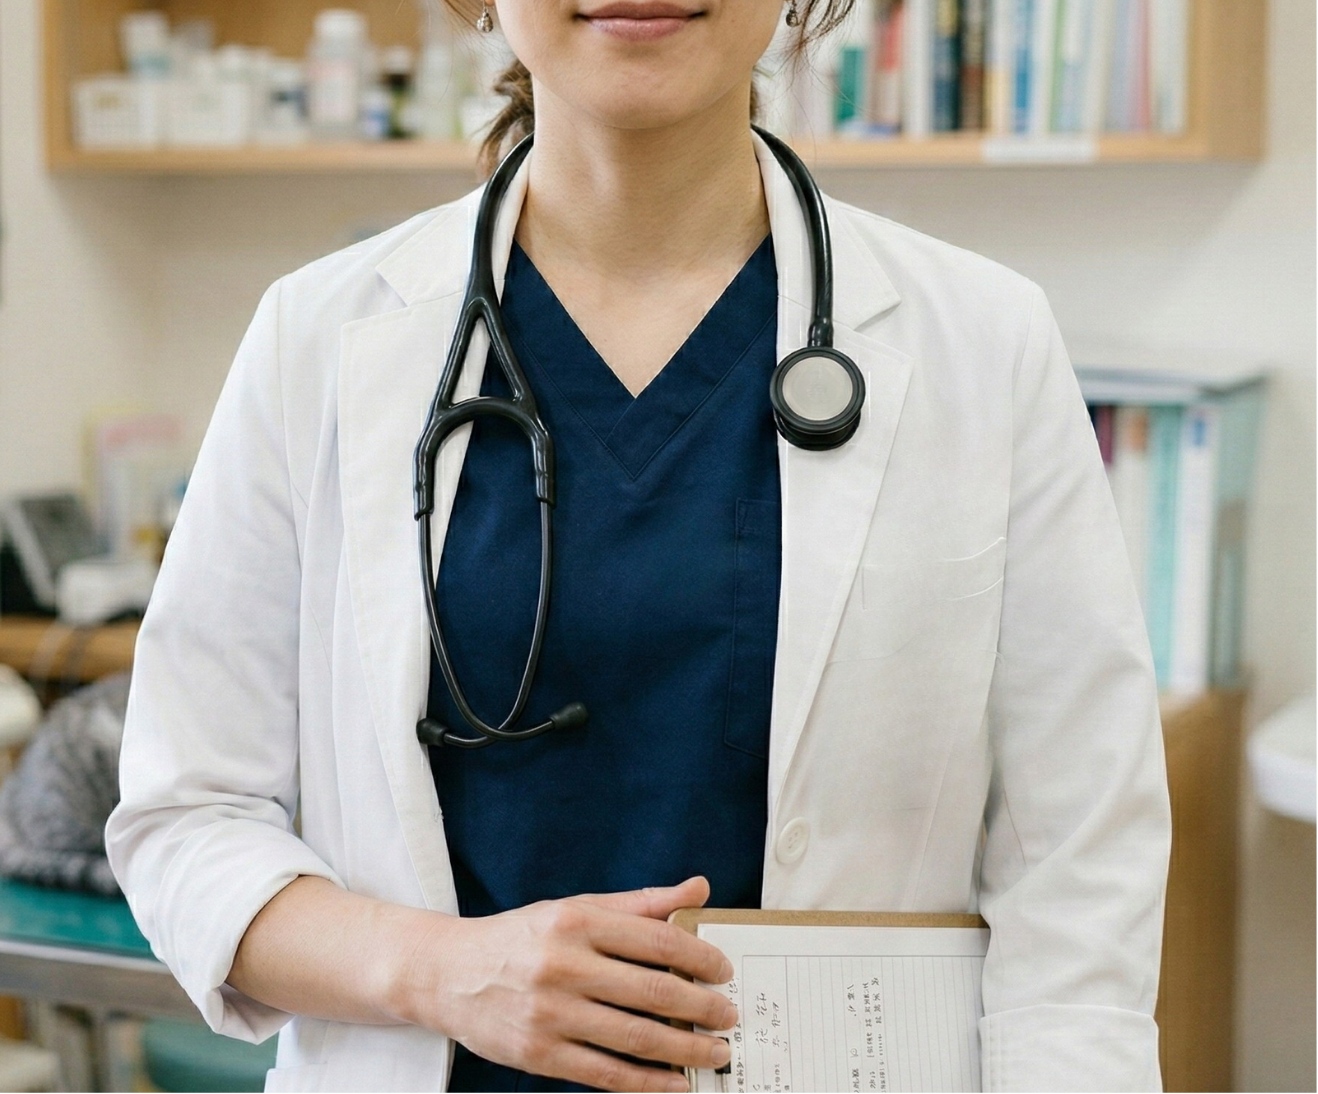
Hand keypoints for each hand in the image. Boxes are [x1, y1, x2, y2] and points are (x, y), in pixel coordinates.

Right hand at [392, 876, 736, 1091]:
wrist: (447, 973)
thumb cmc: (522, 938)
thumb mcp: (577, 907)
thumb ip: (641, 903)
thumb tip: (698, 890)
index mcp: (577, 921)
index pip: (656, 939)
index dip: (700, 957)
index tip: (725, 971)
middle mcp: (563, 965)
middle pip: (652, 991)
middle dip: (702, 1009)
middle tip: (730, 1017)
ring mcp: (550, 1013)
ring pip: (635, 1037)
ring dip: (685, 1050)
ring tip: (716, 1052)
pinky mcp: (539, 1055)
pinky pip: (606, 1073)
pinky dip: (648, 1083)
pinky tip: (676, 1083)